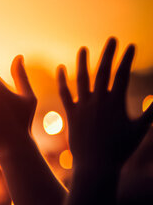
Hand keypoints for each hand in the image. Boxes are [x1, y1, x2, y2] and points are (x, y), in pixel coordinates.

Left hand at [57, 37, 152, 169]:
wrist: (96, 166)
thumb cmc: (121, 150)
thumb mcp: (140, 130)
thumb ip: (150, 113)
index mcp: (116, 103)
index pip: (122, 75)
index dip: (127, 59)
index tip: (131, 45)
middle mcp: (98, 101)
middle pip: (103, 72)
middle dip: (108, 54)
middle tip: (112, 39)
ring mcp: (83, 107)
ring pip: (82, 80)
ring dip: (82, 63)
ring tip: (83, 49)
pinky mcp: (71, 114)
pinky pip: (65, 94)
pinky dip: (63, 81)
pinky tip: (61, 68)